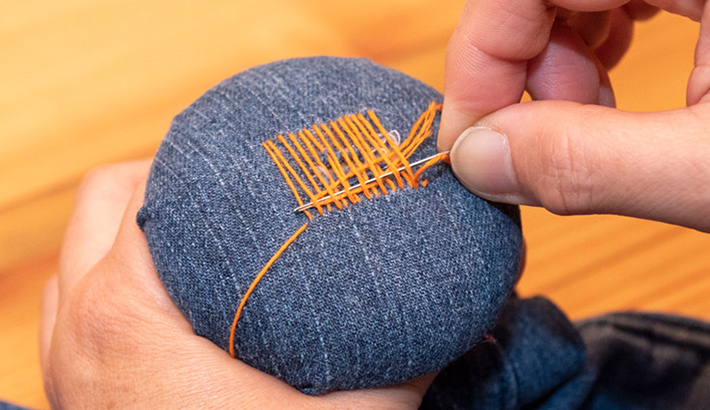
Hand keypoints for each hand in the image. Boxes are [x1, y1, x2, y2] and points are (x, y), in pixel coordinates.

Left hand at [40, 160, 432, 407]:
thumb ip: (407, 348)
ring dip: (138, 230)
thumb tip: (461, 304)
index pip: (140, 190)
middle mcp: (78, 331)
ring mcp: (67, 364)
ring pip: (82, 252)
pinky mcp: (75, 391)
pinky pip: (76, 302)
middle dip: (165, 180)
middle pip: (104, 202)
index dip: (192, 157)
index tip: (240, 155)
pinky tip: (177, 296)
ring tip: (204, 231)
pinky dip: (118, 280)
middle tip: (230, 188)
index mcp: (128, 318)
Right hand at [440, 0, 709, 231]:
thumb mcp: (709, 171)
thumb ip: (588, 160)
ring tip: (586, 122)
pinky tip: (603, 91)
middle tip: (540, 141)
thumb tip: (477, 160)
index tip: (470, 139)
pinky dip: (588, 46)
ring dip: (553, 62)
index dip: (478, 56)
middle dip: (520, 66)